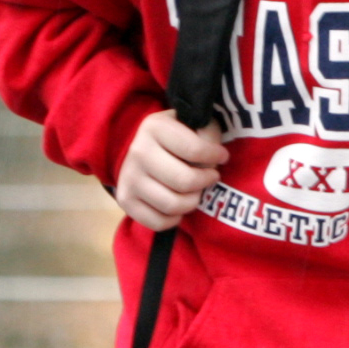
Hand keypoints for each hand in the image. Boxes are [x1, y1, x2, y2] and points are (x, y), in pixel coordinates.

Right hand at [115, 109, 227, 230]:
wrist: (147, 148)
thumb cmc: (180, 137)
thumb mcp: (195, 125)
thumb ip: (208, 136)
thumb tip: (215, 158)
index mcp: (155, 127)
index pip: (194, 149)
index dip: (216, 156)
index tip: (222, 156)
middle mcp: (138, 151)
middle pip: (185, 181)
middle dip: (205, 181)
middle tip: (210, 177)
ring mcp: (129, 177)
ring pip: (172, 204)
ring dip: (193, 201)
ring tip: (196, 191)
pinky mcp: (126, 200)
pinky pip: (158, 222)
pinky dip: (175, 218)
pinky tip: (179, 205)